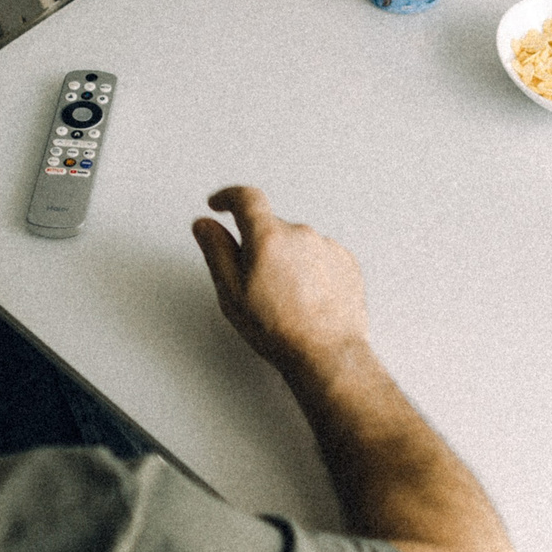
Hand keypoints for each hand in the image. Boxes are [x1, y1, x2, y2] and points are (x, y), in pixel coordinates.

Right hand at [190, 186, 371, 377]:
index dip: (228, 197)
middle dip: (259, 247)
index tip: (220, 204)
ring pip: (296, 244)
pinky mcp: (346, 262)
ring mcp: (327, 247)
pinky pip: (319, 256)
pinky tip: (306, 300)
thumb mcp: (232, 292)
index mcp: (269, 237)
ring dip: (287, 261)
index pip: (246, 198)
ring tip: (286, 300)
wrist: (327, 354)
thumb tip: (205, 225)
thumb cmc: (279, 330)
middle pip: (271, 228)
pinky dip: (309, 271)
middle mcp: (301, 234)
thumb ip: (216, 250)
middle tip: (255, 285)